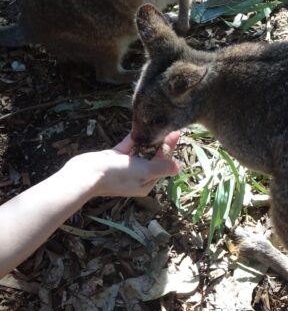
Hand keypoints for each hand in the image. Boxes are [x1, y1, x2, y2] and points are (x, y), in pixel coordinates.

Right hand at [61, 132, 179, 197]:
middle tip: (171, 128)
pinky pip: (127, 147)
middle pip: (153, 158)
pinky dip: (134, 138)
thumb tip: (178, 167)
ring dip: (149, 140)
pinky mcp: (113, 159)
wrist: (86, 175)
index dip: (170, 150)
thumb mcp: (144, 171)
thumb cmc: (117, 175)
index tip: (176, 135)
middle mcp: (137, 177)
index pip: (162, 165)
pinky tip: (140, 127)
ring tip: (158, 126)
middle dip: (162, 144)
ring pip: (140, 152)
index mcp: (146, 183)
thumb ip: (161, 168)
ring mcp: (124, 168)